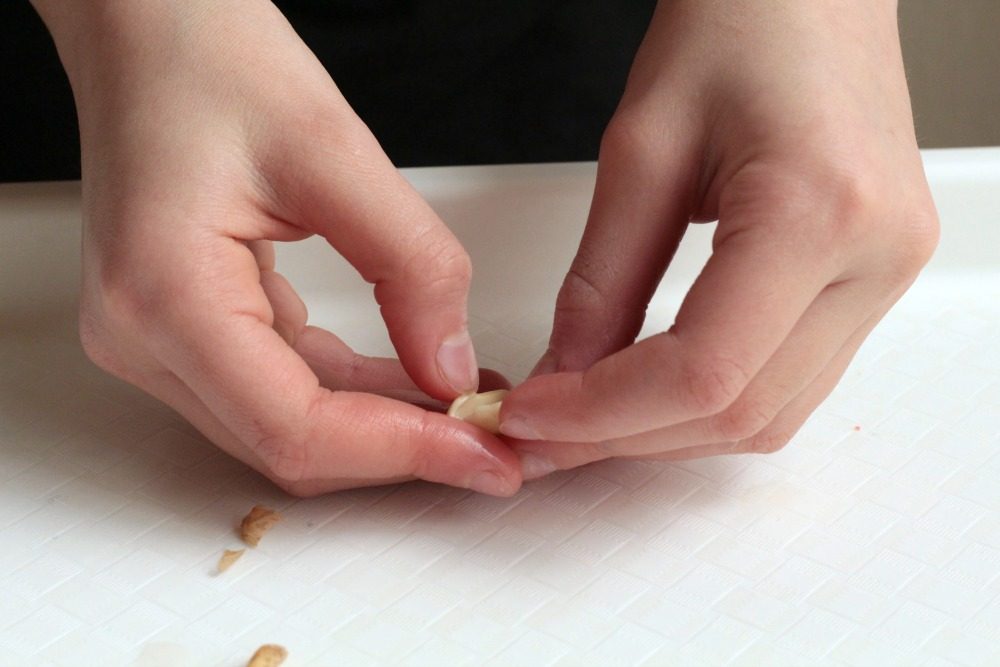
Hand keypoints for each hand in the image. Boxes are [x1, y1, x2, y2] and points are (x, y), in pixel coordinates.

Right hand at [35, 0, 520, 495]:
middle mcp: (143, 336)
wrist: (145, 26)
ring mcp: (156, 338)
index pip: (294, 425)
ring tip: (469, 408)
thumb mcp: (332, 149)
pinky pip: (280, 387)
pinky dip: (353, 393)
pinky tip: (417, 378)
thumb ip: (409, 265)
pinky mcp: (185, 326)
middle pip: (288, 443)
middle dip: (400, 450)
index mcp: (164, 293)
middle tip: (491, 442)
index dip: (400, 453)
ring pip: (287, 426)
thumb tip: (452, 366)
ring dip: (383, 427)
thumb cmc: (205, 56)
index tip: (482, 453)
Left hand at [500, 0, 938, 476]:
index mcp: (819, 208)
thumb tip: (563, 377)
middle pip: (738, 412)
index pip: (703, 372)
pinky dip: (707, 403)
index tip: (529, 415)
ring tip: (582, 418)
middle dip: (623, 436)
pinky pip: (789, 383)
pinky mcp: (872, 281)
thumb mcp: (641, 147)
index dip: (602, 413)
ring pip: (768, 416)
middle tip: (539, 432)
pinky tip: (647, 391)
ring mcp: (885, 275)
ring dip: (665, 432)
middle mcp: (875, 257)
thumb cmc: (741, 19)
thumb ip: (600, 280)